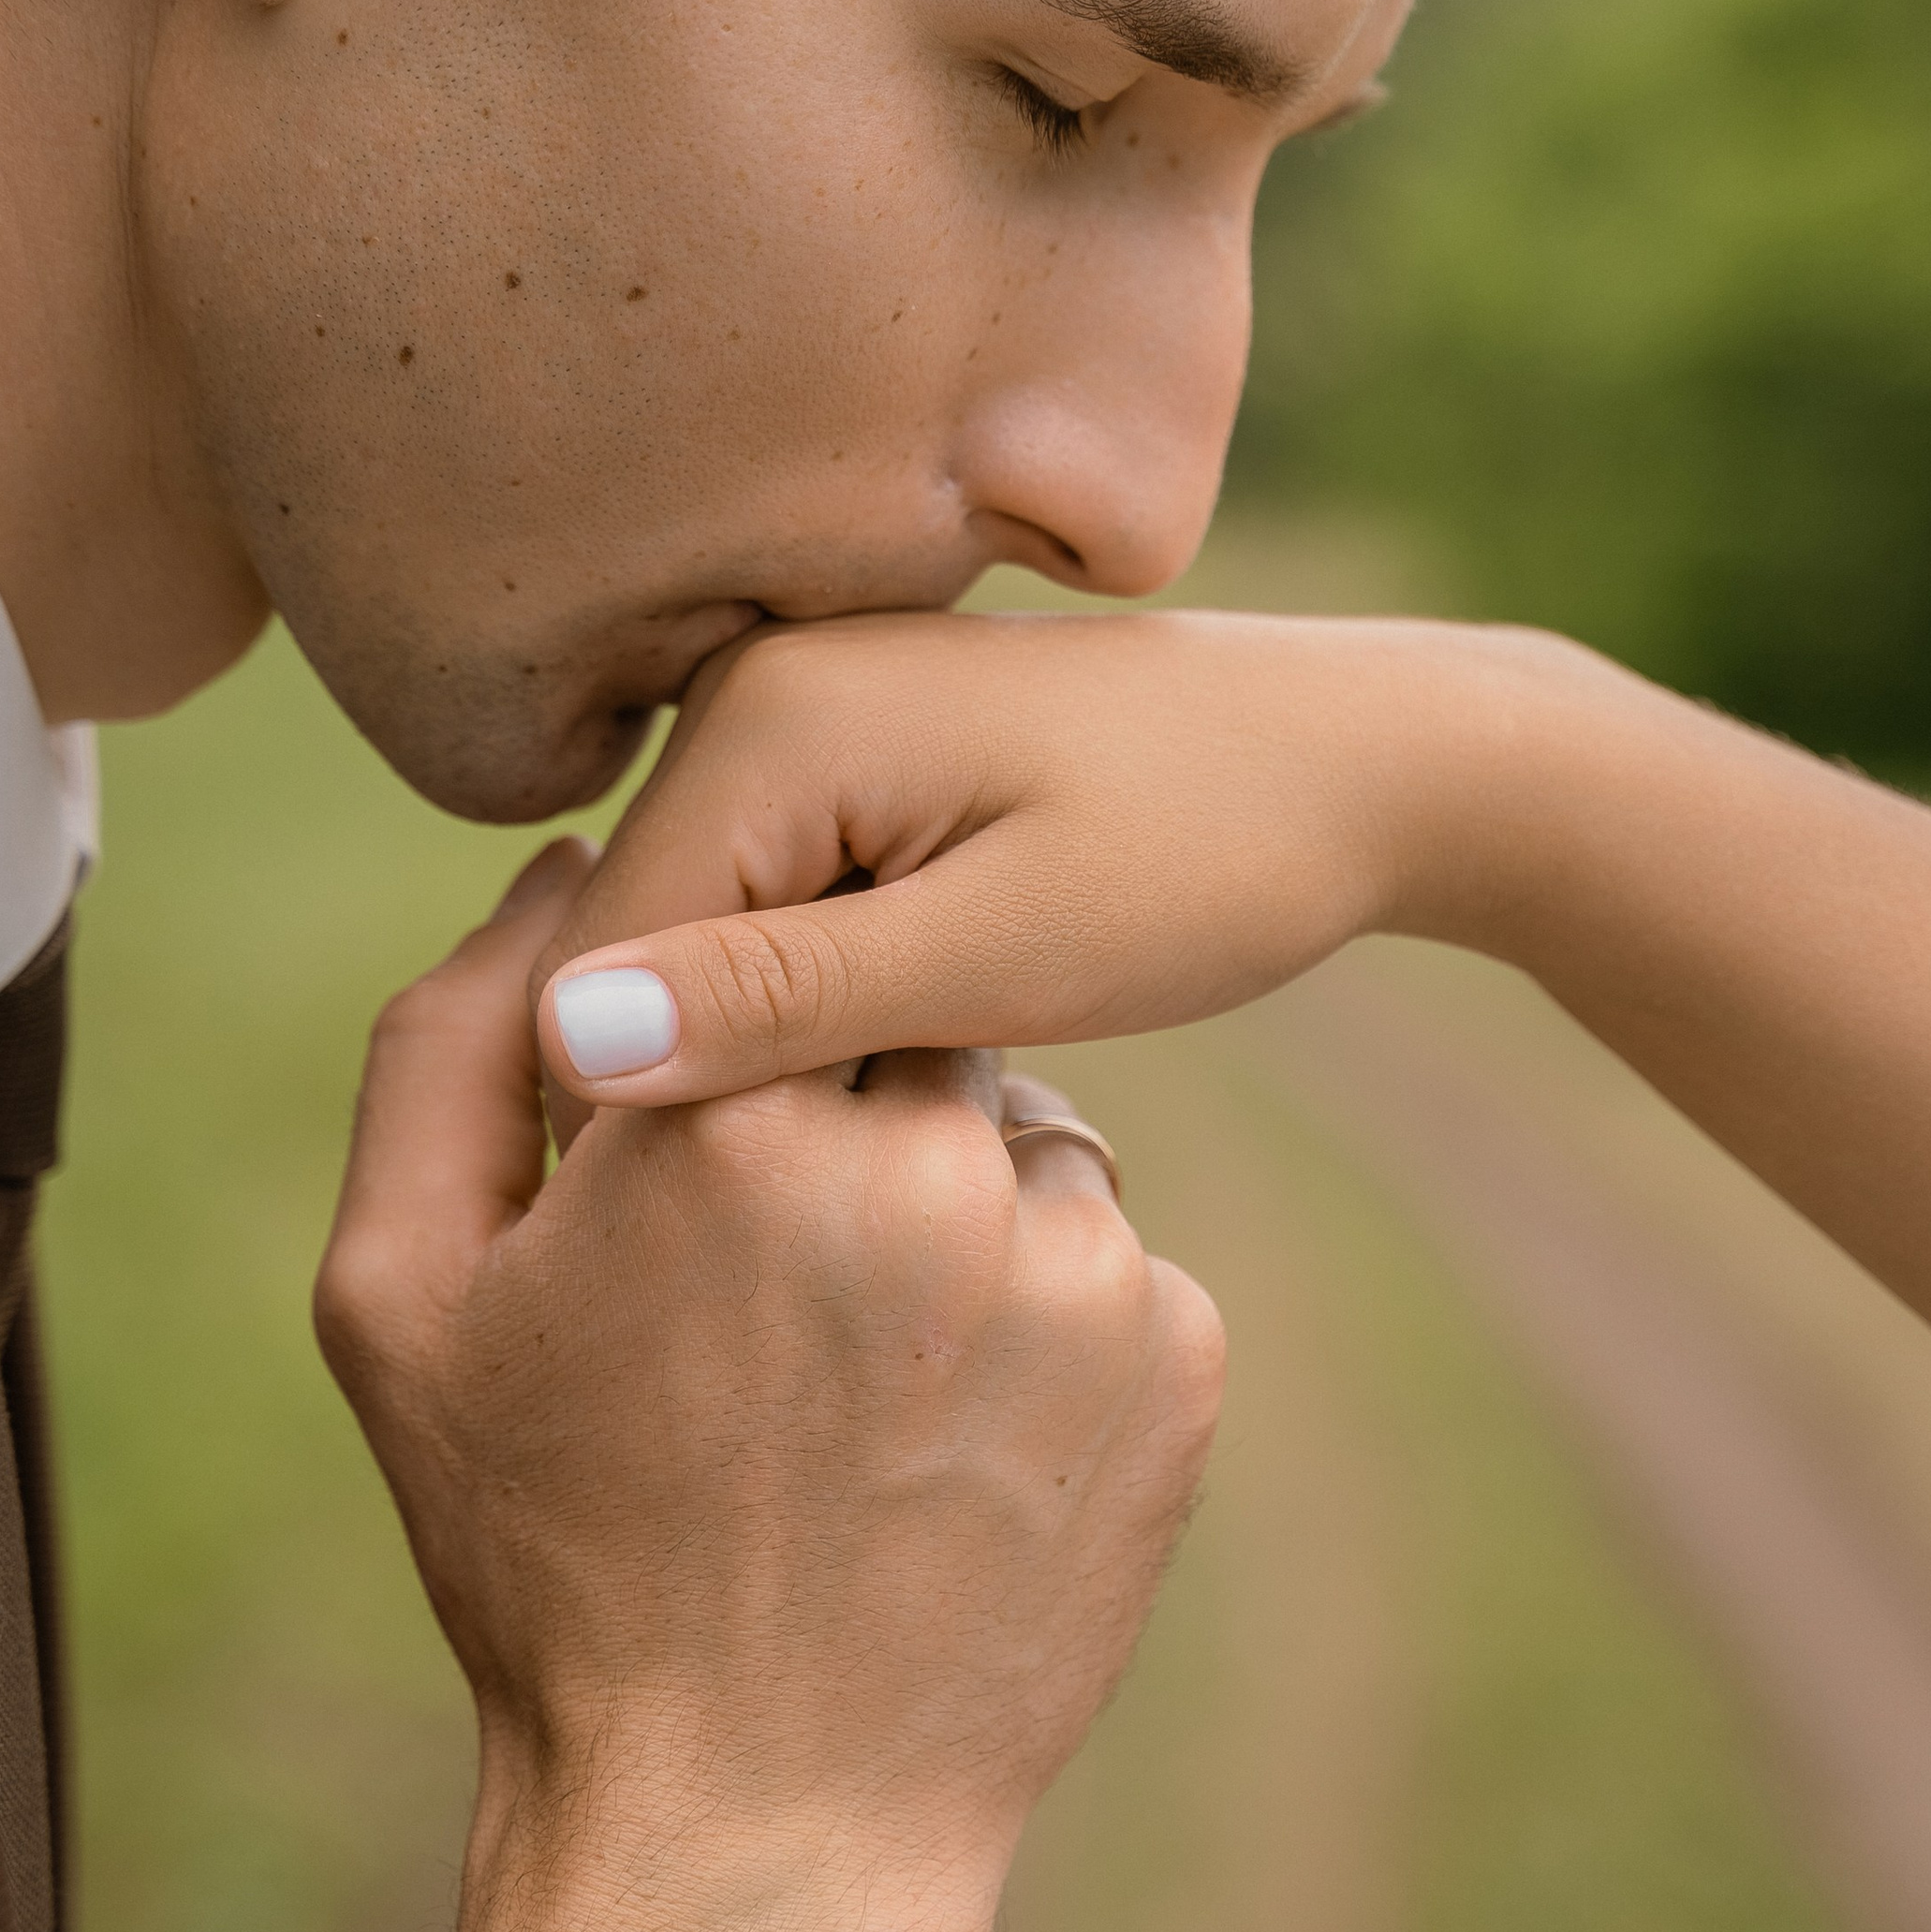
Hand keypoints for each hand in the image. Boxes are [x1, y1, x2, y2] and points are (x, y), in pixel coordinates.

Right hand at [318, 840, 1223, 1931]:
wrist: (759, 1827)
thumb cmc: (553, 1559)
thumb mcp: (404, 1298)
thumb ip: (455, 1042)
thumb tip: (568, 868)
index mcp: (725, 1122)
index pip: (778, 940)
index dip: (744, 1029)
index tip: (719, 1127)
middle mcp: (921, 1169)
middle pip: (918, 1023)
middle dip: (860, 1108)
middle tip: (790, 1275)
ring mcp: (1072, 1270)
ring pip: (1028, 1140)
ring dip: (966, 1210)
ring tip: (872, 1378)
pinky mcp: (1181, 1363)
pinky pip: (1117, 1261)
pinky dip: (1052, 1320)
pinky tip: (961, 1441)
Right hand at [531, 606, 1504, 1109]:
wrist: (1361, 763)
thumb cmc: (1211, 858)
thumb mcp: (1006, 951)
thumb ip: (786, 998)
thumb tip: (570, 1038)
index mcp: (765, 715)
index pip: (604, 962)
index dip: (646, 1122)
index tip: (752, 1245)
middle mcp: (752, 686)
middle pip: (646, 951)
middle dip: (716, 1085)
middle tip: (852, 1202)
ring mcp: (800, 713)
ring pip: (711, 948)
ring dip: (777, 1057)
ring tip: (903, 1129)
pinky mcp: (850, 759)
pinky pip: (779, 915)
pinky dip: (832, 1005)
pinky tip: (926, 1059)